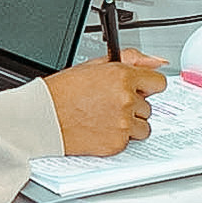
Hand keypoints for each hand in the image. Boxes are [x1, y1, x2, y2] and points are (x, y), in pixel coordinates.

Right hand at [43, 48, 166, 156]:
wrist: (43, 117)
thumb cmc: (61, 92)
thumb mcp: (94, 65)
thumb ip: (131, 59)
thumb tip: (156, 62)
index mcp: (122, 76)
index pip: (158, 82)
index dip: (146, 86)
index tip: (138, 90)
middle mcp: (126, 99)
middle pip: (148, 106)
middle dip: (133, 106)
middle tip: (109, 104)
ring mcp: (123, 123)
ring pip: (143, 127)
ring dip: (130, 124)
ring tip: (105, 118)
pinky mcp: (117, 143)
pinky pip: (129, 142)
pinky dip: (117, 138)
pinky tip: (100, 128)